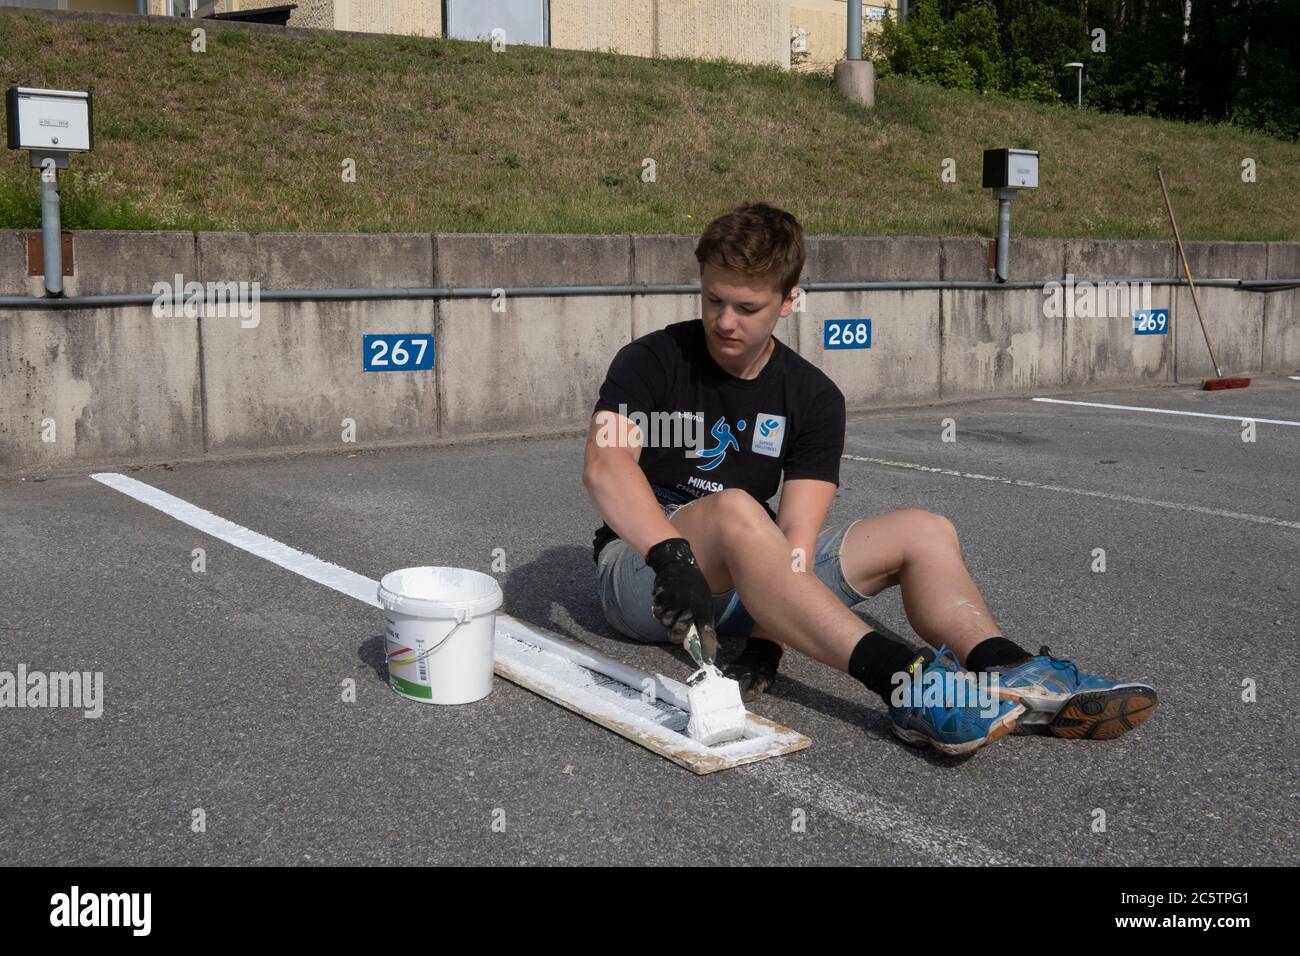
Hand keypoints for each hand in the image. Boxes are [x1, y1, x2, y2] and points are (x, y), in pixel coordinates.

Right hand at [644, 537, 717, 660]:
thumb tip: (708, 641)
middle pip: (680, 634)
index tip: (707, 661)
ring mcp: (675, 603)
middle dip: (678, 635)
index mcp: (704, 608)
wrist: (677, 563)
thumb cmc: (694, 585)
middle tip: (678, 631)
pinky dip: (660, 611)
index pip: (708, 633)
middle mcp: (690, 607)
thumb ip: (703, 619)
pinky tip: (665, 602)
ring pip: (666, 624)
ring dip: (668, 620)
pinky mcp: (662, 598)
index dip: (708, 649)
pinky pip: (658, 614)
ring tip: (672, 608)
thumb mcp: (705, 600)